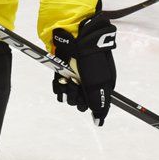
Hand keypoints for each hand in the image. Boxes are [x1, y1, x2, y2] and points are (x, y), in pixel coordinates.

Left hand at [51, 8, 116, 124]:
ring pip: (68, 97)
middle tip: (76, 83)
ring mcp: (75, 78)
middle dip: (76, 95)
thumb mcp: (99, 82)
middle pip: (80, 103)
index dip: (88, 103)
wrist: (76, 37)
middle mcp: (88, 83)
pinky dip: (57, 85)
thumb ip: (100, 104)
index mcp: (101, 85)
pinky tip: (60, 78)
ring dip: (66, 89)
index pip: (94, 105)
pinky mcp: (62, 73)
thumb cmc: (91, 59)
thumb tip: (99, 122)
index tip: (85, 95)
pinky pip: (58, 89)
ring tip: (67, 78)